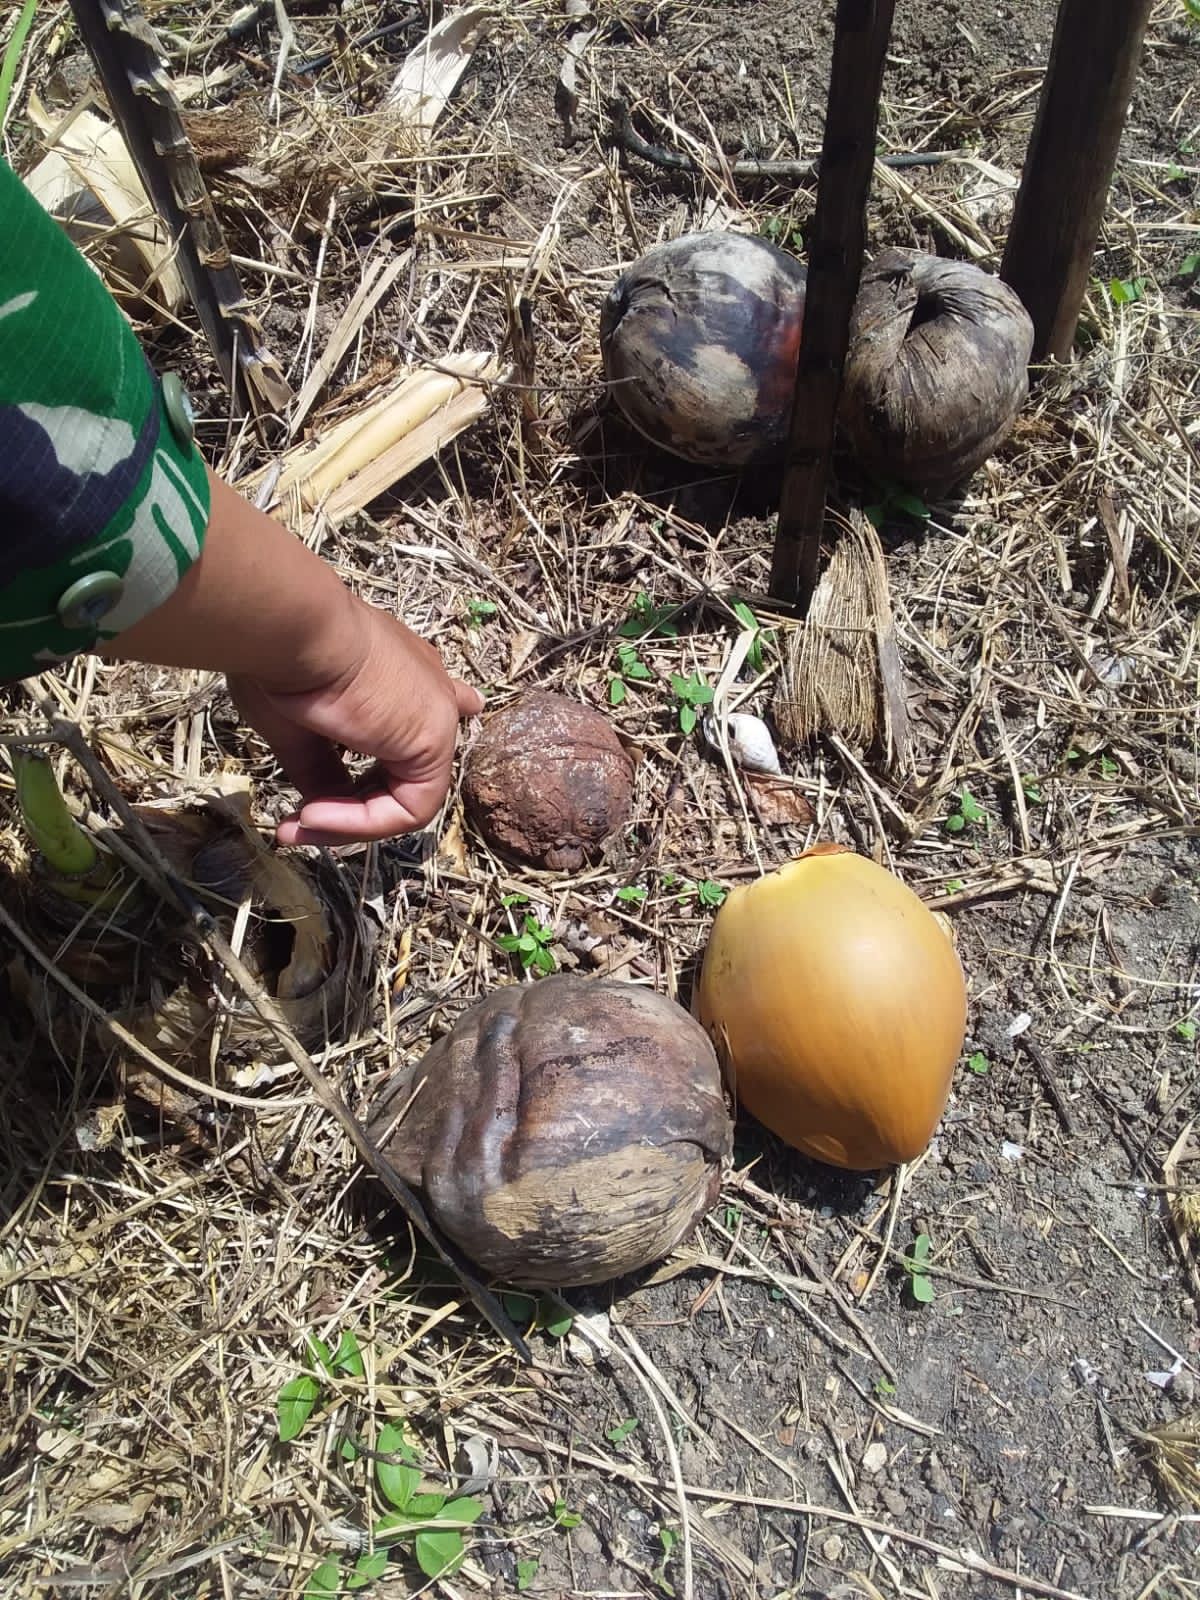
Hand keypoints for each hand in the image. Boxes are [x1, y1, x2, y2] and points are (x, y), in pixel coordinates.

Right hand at [103, 470, 482, 847]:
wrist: (293, 632)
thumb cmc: (285, 662)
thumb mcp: (297, 724)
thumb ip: (321, 768)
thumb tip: (321, 811)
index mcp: (398, 670)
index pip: (429, 701)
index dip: (424, 729)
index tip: (439, 730)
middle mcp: (424, 688)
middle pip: (411, 763)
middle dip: (355, 807)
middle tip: (303, 822)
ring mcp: (435, 714)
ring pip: (405, 795)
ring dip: (348, 822)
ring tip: (301, 823)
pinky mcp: (436, 741)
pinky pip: (409, 808)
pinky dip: (360, 823)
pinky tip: (318, 815)